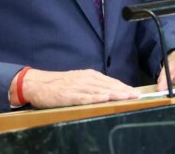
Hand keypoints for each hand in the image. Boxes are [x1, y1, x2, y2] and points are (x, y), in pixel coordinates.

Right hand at [11, 68, 138, 108]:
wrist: (38, 84)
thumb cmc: (59, 84)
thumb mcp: (78, 81)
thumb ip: (93, 85)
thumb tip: (109, 90)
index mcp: (89, 75)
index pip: (110, 81)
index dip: (124, 86)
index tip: (135, 92)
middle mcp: (85, 79)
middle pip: (108, 85)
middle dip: (123, 90)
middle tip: (136, 95)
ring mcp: (77, 87)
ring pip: (99, 90)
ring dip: (114, 93)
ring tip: (126, 97)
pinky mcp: (68, 95)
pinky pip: (84, 97)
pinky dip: (95, 98)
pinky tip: (104, 99)